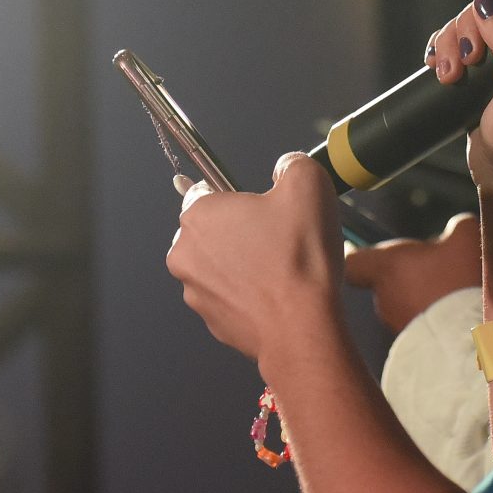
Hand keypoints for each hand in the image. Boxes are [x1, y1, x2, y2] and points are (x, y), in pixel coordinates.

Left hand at [166, 153, 343, 362]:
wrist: (302, 328)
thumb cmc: (299, 257)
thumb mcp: (307, 184)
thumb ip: (291, 164)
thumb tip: (285, 168)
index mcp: (198, 214)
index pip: (206, 190)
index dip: (240, 196)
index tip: (264, 209)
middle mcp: (185, 253)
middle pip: (213, 230)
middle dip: (241, 231)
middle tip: (279, 238)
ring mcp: (195, 292)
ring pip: (220, 265)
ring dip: (244, 264)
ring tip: (282, 269)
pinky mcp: (212, 321)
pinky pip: (229, 297)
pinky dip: (248, 294)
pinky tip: (277, 295)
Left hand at [343, 213, 480, 331]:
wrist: (472, 339)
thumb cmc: (460, 281)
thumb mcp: (466, 237)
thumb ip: (457, 227)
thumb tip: (458, 228)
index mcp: (387, 267)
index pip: (352, 262)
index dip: (356, 253)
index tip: (356, 247)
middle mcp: (384, 298)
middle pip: (388, 280)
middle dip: (411, 272)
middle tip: (441, 266)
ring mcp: (397, 325)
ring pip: (405, 302)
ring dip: (424, 295)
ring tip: (457, 291)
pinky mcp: (414, 345)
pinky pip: (421, 324)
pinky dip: (435, 317)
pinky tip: (461, 312)